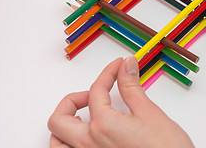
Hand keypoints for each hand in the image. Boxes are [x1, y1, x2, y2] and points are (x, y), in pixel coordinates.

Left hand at [48, 57, 194, 147]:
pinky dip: (69, 144)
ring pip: (57, 142)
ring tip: (81, 116)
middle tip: (91, 94)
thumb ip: (131, 87)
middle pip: (60, 118)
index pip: (96, 90)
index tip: (119, 67)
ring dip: (64, 126)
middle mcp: (89, 145)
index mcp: (102, 125)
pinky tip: (85, 138)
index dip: (108, 73)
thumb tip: (126, 66)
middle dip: (72, 100)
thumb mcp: (149, 112)